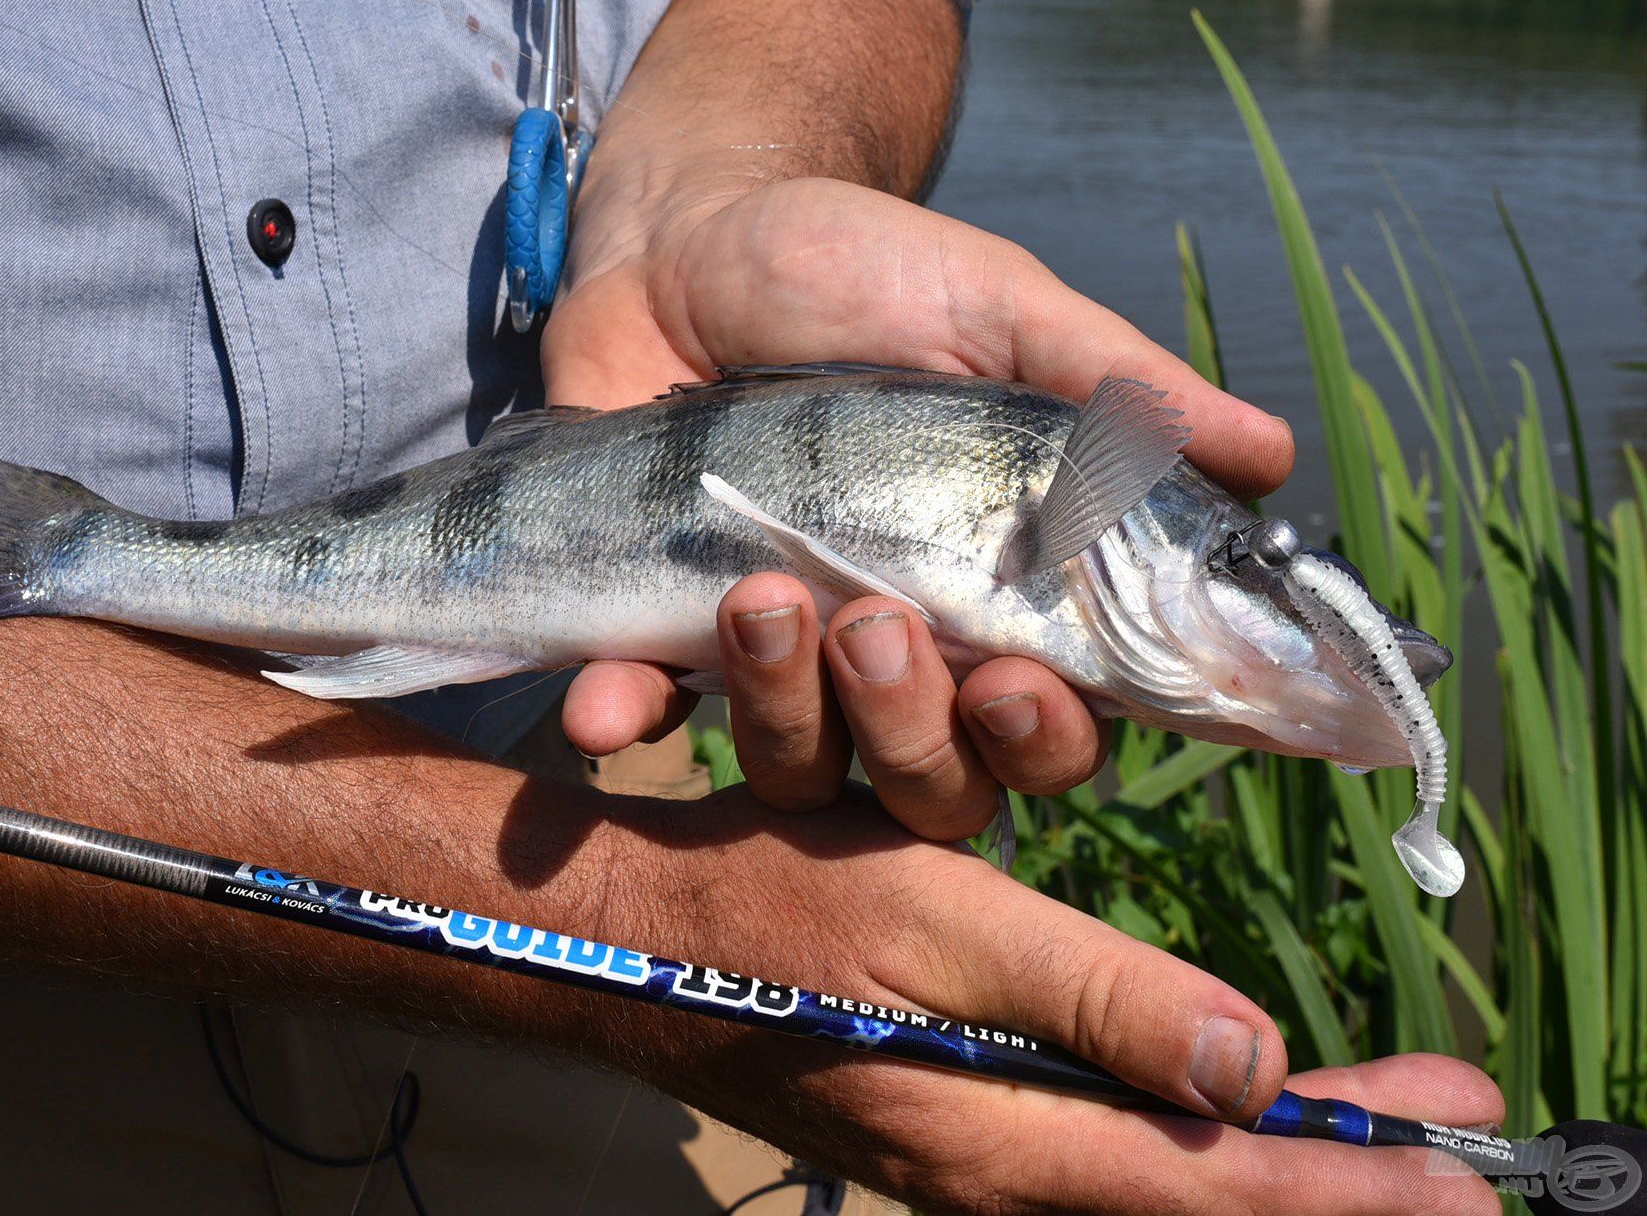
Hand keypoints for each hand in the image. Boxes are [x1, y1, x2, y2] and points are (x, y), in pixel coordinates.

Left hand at [543, 175, 1294, 829]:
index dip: (1052, 736)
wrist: (687, 237)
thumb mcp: (992, 309)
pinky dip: (626, 721)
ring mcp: (773, 658)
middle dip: (916, 727)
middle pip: (937, 781)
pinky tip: (606, 714)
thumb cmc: (858, 273)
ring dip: (786, 708)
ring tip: (762, 595)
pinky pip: (643, 718)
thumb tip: (1270, 455)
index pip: (1060, 720)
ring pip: (803, 768)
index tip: (1030, 687)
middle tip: (883, 623)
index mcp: (997, 596)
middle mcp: (895, 656)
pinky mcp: (656, 636)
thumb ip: (1112, 389)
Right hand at [609, 786, 1499, 1214]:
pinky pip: (1096, 1162)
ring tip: (1364, 1119)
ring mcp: (967, 1163)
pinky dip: (1183, 1138)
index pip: (1214, 1184)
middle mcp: (995, 1176)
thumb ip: (1102, 1002)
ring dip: (1268, 1157)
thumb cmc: (779, 913)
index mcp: (1003, 1138)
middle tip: (1452, 1144)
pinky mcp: (945, 1132)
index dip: (1346, 1180)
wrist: (634, 947)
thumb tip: (1258, 1067)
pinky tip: (1210, 1104)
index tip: (1464, 1171)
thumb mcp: (944, 926)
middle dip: (1334, 1175)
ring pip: (1149, 1186)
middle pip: (1197, 1200)